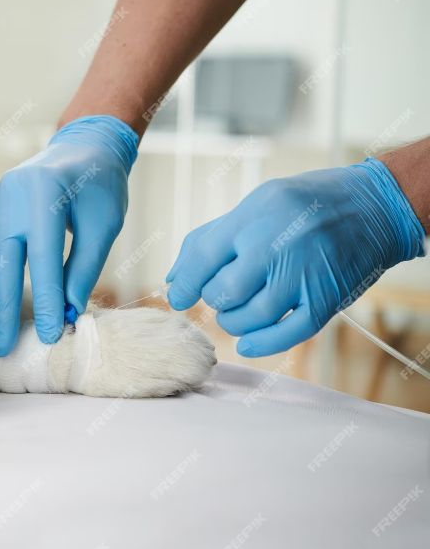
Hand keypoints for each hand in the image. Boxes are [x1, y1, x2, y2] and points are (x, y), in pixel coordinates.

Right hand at [0, 115, 138, 355]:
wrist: (83, 148)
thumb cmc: (100, 186)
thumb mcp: (104, 224)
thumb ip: (84, 266)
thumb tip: (66, 311)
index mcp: (45, 194)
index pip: (41, 258)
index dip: (43, 299)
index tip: (47, 334)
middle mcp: (12, 197)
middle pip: (1, 262)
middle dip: (0, 309)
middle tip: (0, 349)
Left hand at [166, 158, 425, 356]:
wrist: (374, 207)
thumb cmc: (303, 204)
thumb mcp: (254, 204)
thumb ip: (209, 239)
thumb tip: (174, 280)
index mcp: (253, 218)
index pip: (202, 258)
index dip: (184, 285)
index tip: (179, 297)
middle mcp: (276, 246)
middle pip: (223, 293)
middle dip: (213, 300)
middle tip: (219, 296)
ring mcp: (303, 275)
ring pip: (250, 318)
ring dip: (233, 323)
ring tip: (234, 313)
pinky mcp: (326, 299)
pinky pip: (288, 334)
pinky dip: (262, 344)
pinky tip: (246, 343)